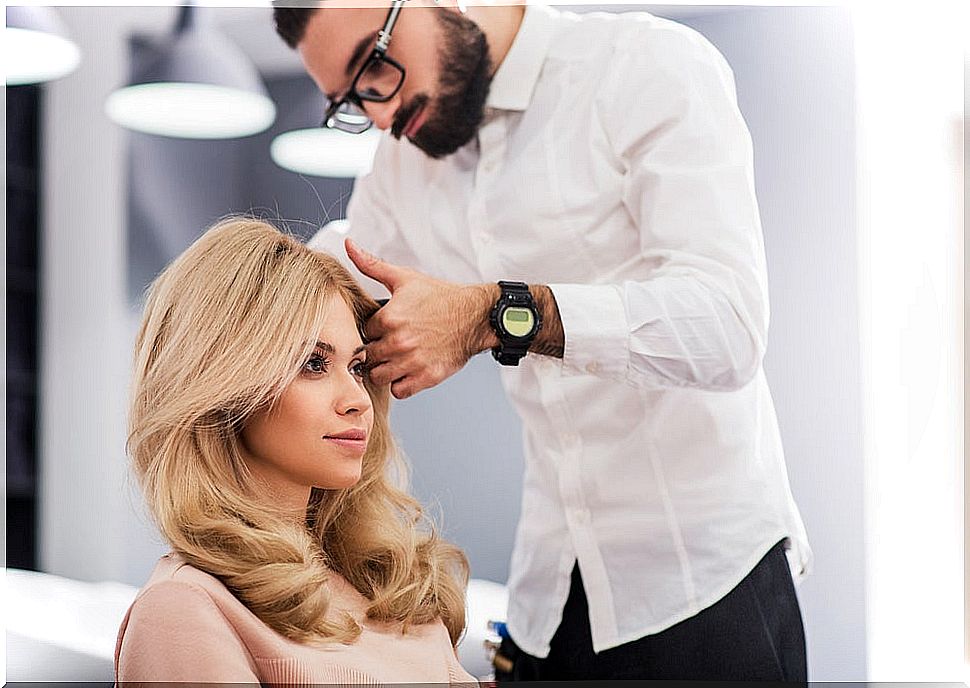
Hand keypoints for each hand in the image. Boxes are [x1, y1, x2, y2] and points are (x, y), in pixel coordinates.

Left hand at [346, 238, 497, 398]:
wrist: (475, 316)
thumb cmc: (441, 298)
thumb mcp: (405, 278)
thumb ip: (372, 264)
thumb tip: (349, 245)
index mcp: (390, 318)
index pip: (362, 333)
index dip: (371, 332)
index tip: (381, 330)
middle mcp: (399, 342)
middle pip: (368, 357)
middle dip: (376, 351)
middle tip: (389, 345)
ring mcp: (412, 362)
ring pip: (379, 376)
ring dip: (385, 369)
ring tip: (396, 358)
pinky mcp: (426, 377)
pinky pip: (399, 391)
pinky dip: (401, 383)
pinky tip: (408, 369)